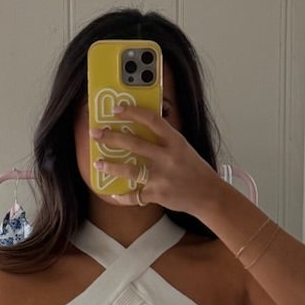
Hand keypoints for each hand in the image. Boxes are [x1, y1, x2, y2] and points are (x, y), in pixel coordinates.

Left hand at [89, 102, 219, 216]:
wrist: (209, 195)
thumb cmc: (195, 170)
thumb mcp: (183, 148)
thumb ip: (164, 140)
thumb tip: (139, 129)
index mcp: (175, 141)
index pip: (152, 120)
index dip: (132, 112)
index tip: (116, 108)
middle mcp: (167, 157)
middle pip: (134, 143)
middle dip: (111, 137)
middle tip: (95, 133)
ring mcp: (161, 176)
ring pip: (129, 170)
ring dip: (110, 166)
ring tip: (98, 163)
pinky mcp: (157, 194)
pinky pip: (134, 195)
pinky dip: (123, 196)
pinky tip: (114, 194)